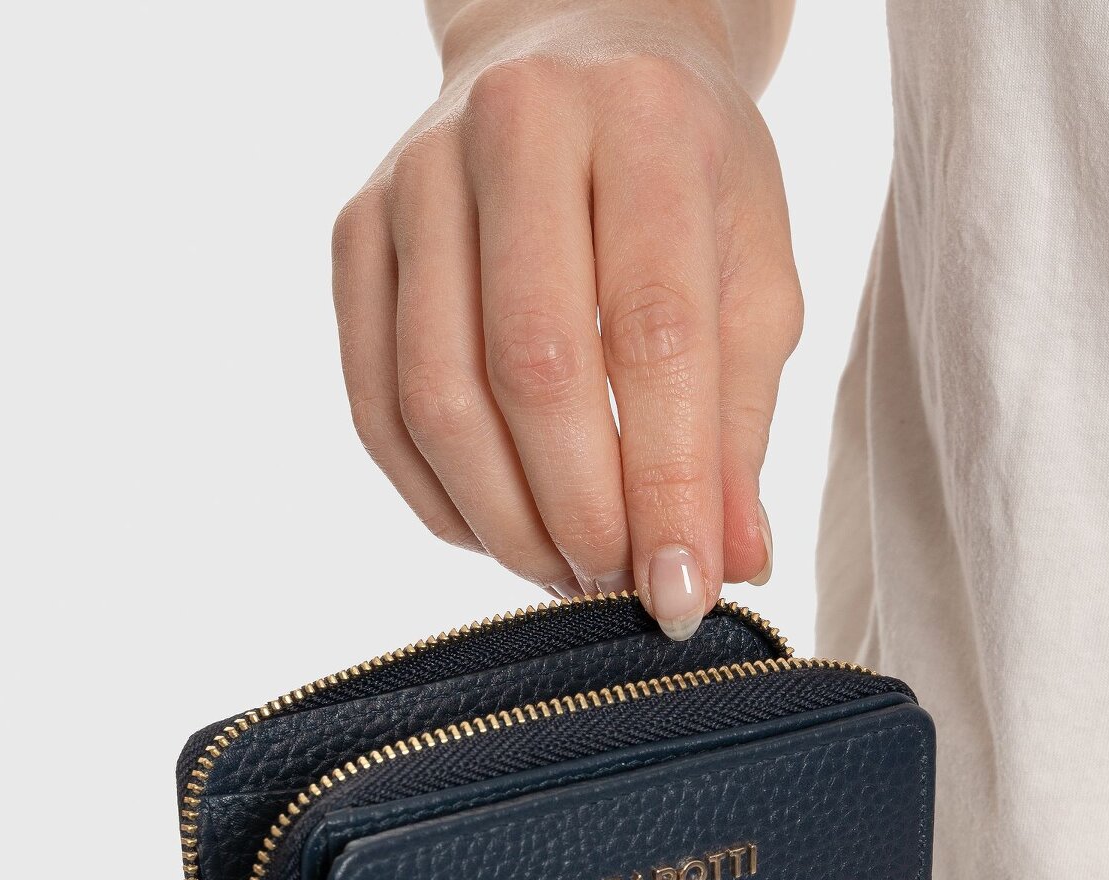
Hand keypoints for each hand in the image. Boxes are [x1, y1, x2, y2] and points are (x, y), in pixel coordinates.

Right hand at [332, 0, 800, 635]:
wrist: (576, 59)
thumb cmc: (688, 186)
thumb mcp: (752, 281)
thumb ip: (740, 424)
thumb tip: (729, 564)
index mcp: (643, 123)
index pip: (654, 333)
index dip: (669, 483)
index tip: (684, 592)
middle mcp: (516, 129)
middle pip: (530, 367)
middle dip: (580, 512)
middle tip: (620, 587)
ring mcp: (415, 179)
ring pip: (436, 396)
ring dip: (505, 521)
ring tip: (568, 572)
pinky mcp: (356, 233)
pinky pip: (377, 403)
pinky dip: (439, 498)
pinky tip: (500, 531)